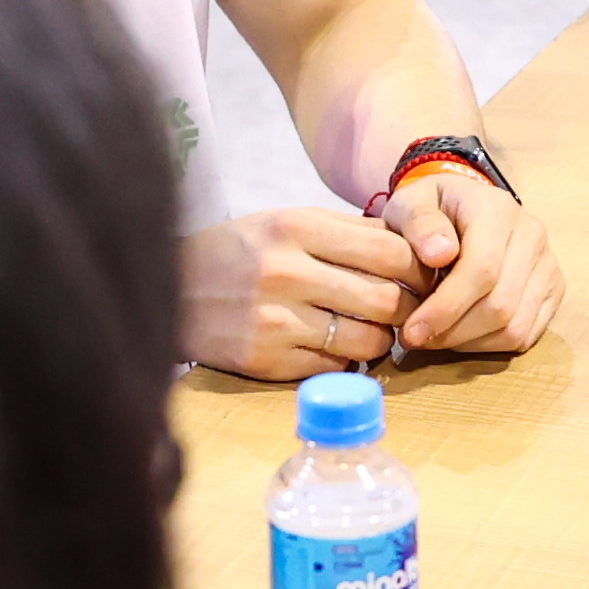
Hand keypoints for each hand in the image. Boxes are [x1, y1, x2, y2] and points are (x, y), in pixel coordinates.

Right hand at [181, 207, 422, 381]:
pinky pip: (333, 366)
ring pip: (366, 340)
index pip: (391, 252)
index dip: (419, 269)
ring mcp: (275, 319)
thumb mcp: (286, 222)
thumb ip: (347, 231)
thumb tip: (415, 248)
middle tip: (406, 312)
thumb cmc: (239, 252)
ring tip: (369, 331)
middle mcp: (287, 271)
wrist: (165, 287)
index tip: (422, 278)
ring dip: (379, 340)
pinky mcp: (265, 359)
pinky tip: (330, 346)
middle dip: (407, 310)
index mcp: (297, 227)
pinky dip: (342, 360)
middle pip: (386, 300)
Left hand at [384, 167, 562, 354]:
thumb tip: (439, 254)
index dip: (446, 307)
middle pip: (501, 305)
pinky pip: (526, 334)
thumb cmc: (432, 209)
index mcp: (497, 210)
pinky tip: (461, 336)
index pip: (482, 269)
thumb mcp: (410, 202)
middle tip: (416, 339)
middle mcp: (532, 235)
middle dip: (454, 332)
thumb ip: (418, 223)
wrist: (464, 206)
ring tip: (436, 338)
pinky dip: (490, 346)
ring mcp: (548, 264)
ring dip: (470, 344)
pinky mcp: (553, 289)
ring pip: (515, 327)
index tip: (412, 330)